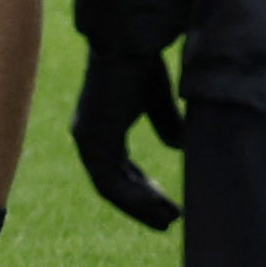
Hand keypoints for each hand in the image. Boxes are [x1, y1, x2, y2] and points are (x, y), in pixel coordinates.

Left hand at [70, 39, 186, 229]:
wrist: (130, 46)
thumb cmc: (142, 66)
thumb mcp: (157, 101)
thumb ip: (164, 123)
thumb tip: (177, 145)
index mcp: (101, 128)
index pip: (118, 170)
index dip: (142, 189)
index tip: (166, 205)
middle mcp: (89, 138)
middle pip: (113, 184)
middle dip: (142, 204)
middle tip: (169, 220)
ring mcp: (88, 141)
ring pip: (111, 189)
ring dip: (141, 206)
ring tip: (170, 219)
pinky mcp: (93, 141)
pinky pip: (110, 182)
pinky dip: (136, 198)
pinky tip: (160, 207)